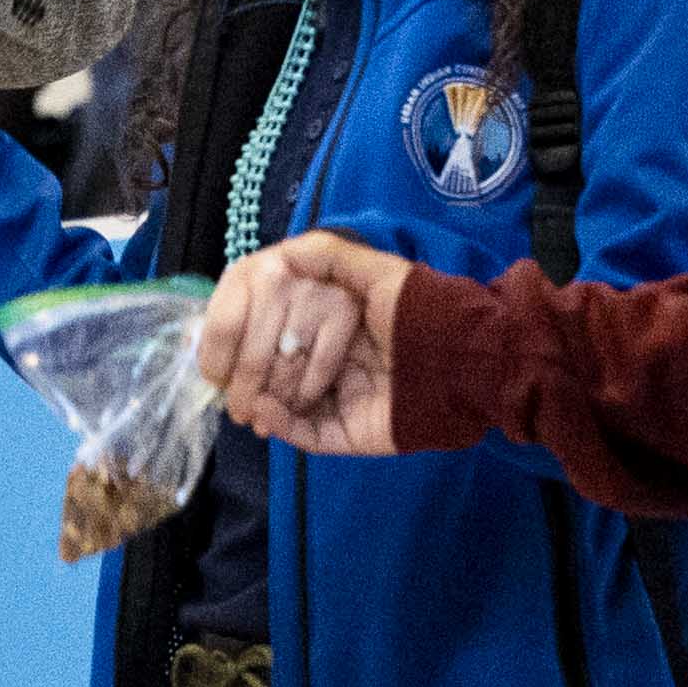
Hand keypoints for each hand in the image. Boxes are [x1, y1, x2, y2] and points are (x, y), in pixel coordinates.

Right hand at [197, 231, 414, 453]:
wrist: (466, 362)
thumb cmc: (422, 314)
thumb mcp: (379, 273)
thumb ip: (333, 257)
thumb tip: (282, 251)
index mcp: (339, 328)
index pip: (282, 333)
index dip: (247, 338)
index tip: (221, 343)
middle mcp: (337, 365)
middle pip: (278, 372)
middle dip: (248, 375)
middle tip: (225, 380)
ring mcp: (343, 402)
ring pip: (287, 405)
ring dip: (258, 402)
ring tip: (241, 401)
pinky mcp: (350, 434)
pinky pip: (308, 435)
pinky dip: (283, 425)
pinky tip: (265, 413)